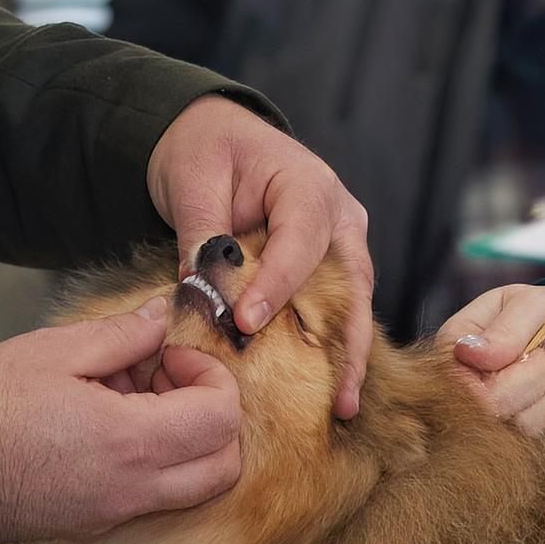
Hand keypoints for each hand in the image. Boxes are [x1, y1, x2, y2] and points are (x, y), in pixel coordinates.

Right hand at [0, 299, 244, 542]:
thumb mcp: (55, 350)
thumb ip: (122, 334)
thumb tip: (161, 317)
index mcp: (132, 442)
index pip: (222, 418)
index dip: (210, 376)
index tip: (168, 354)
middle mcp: (133, 489)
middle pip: (224, 465)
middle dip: (212, 414)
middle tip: (163, 378)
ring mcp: (112, 514)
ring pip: (192, 487)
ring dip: (184, 441)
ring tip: (130, 399)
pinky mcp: (89, 526)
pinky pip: (150, 498)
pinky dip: (151, 462)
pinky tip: (103, 425)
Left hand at [147, 96, 374, 415]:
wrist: (214, 136)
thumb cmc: (206, 149)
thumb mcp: (192, 181)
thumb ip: (201, 236)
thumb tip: (200, 294)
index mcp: (307, 184)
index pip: (299, 240)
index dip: (276, 285)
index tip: (244, 322)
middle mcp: (337, 216)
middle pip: (350, 284)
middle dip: (346, 344)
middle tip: (337, 399)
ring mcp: (339, 243)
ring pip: (352, 303)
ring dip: (347, 355)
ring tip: (341, 407)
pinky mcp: (326, 266)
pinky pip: (333, 308)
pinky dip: (330, 347)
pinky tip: (325, 390)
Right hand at [439, 281, 544, 441]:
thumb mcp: (536, 304)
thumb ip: (507, 326)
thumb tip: (470, 354)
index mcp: (456, 349)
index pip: (462, 384)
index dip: (505, 375)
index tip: (531, 352)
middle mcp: (467, 389)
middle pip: (493, 409)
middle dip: (536, 378)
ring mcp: (497, 419)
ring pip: (524, 428)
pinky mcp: (528, 439)